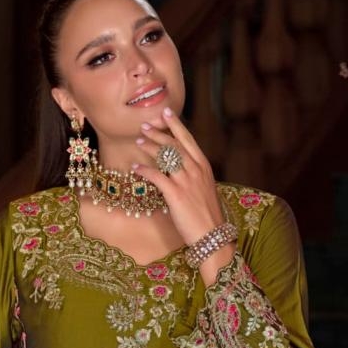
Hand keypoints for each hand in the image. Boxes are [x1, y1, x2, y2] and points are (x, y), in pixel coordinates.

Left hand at [132, 107, 224, 245]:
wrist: (212, 235)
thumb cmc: (207, 214)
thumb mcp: (204, 189)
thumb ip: (194, 175)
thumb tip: (180, 167)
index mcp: (204, 167)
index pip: (188, 139)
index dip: (176, 125)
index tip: (166, 112)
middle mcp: (196, 170)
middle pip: (175, 144)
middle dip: (159, 132)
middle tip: (145, 125)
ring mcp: (186, 181)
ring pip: (166, 157)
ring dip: (150, 147)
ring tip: (139, 140)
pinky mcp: (176, 194)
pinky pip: (156, 177)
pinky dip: (144, 171)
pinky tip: (135, 168)